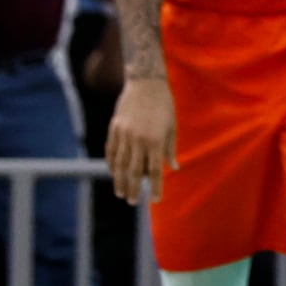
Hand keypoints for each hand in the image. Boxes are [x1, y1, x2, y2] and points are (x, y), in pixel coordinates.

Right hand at [106, 78, 176, 202]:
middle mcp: (138, 140)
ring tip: (121, 193)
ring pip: (121, 163)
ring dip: (120, 180)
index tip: (156, 200)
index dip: (156, 187)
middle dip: (134, 188)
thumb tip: (173, 168)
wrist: (146, 83)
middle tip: (133, 202)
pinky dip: (112, 164)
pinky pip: (112, 150)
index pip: (155, 171)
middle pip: (134, 171)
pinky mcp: (114, 128)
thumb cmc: (164, 105)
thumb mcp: (172, 127)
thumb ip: (170, 149)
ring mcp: (124, 134)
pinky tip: (114, 173)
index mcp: (156, 141)